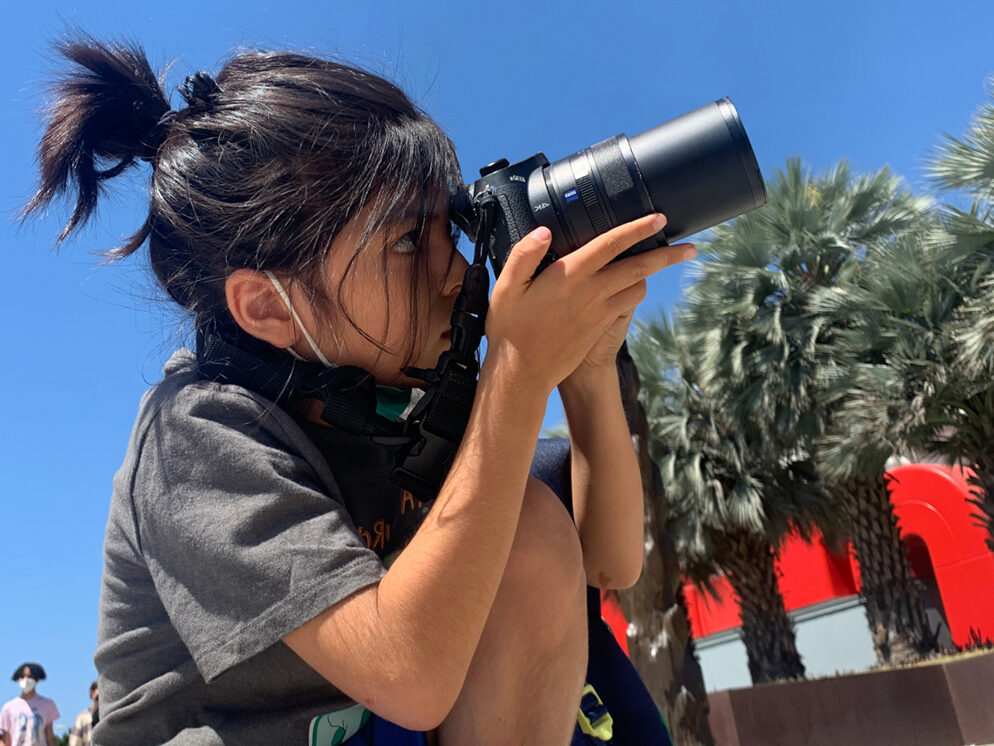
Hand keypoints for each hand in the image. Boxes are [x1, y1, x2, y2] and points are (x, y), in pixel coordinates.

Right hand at [484, 213, 694, 395]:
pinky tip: (631, 284)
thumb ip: (525, 256)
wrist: (523, 373)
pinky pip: (626, 304)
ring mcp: (599, 313)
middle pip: (639, 268)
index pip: (611, 245)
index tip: (659, 218)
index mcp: (570, 277)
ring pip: (637, 288)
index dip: (637, 229)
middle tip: (691, 247)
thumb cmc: (511, 329)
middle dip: (667, 255)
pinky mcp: (600, 327)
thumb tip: (544, 231)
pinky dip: (635, 290)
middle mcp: (591, 294)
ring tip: (663, 260)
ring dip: (652, 273)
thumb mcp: (506, 288)